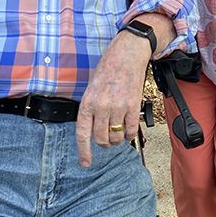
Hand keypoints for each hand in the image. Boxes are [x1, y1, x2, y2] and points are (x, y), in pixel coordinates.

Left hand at [75, 32, 151, 166]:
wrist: (127, 54)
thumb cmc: (108, 69)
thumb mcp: (91, 88)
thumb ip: (91, 109)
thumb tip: (93, 130)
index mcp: (87, 102)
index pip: (82, 133)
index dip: (84, 151)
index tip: (85, 163)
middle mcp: (101, 106)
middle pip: (100, 138)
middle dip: (104, 143)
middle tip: (107, 140)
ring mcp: (118, 106)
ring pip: (116, 136)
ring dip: (117, 139)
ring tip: (118, 133)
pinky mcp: (133, 105)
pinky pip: (131, 130)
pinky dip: (129, 134)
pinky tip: (128, 129)